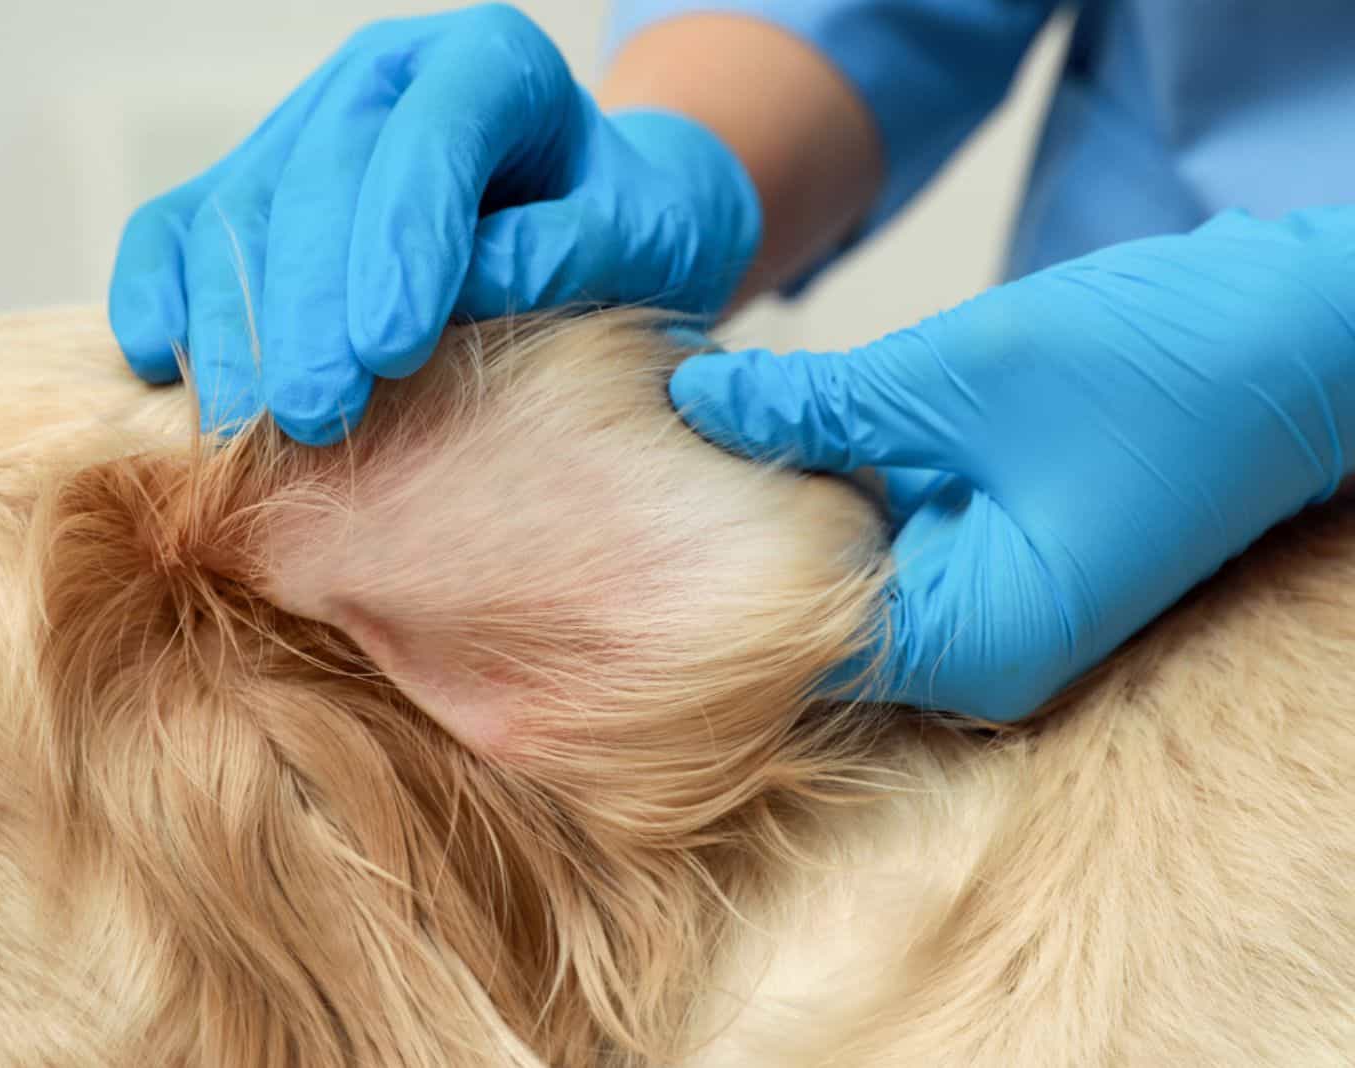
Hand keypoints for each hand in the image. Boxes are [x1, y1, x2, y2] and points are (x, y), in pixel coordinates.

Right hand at [108, 2, 759, 442]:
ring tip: (244, 430)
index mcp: (492, 62)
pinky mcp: (251, 181)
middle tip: (311, 420)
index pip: (432, 139)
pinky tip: (161, 367)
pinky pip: (174, 228)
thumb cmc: (630, 229)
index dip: (400, 245)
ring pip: (236, 211)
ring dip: (231, 327)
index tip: (388, 356)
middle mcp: (384, 75)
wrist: (595, 214)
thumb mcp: (644, 240)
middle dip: (307, 310)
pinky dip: (157, 296)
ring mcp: (305, 123)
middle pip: (316, 180)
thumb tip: (462, 292)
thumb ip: (566, 255)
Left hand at [669, 207, 1354, 721]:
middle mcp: (988, 651)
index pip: (795, 648)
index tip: (625, 520)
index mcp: (976, 642)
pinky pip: (908, 536)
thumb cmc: (1161, 369)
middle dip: (741, 536)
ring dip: (797, 501)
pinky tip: (789, 426)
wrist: (1304, 336)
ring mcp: (1007, 606)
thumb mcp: (953, 378)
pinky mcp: (1017, 554)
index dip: (704, 582)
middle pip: (823, 611)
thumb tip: (698, 403)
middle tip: (646, 465)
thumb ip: (815, 405)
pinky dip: (855, 485)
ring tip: (702, 436)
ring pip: (861, 567)